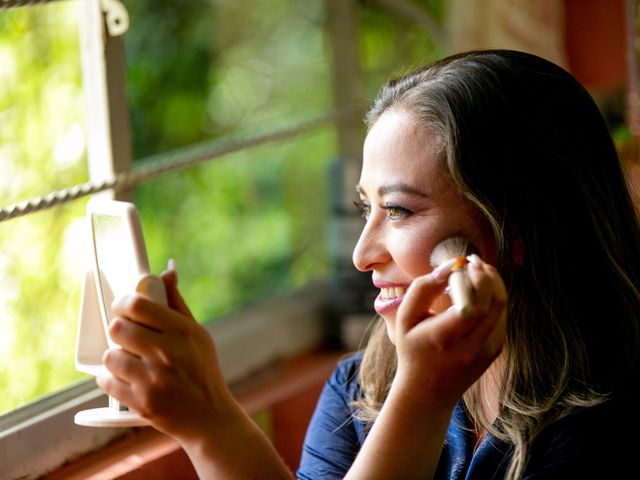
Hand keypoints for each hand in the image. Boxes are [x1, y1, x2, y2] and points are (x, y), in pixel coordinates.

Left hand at [96, 263, 236, 440]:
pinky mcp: (141, 402)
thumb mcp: (197, 334)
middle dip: (119, 330)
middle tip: (127, 335)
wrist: (209, 416)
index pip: (138, 305)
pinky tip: (126, 378)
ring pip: (111, 356)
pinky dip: (111, 380)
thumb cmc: (202, 370)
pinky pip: (107, 382)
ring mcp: (153, 379)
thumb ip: (177, 302)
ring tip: (130, 360)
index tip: (123, 307)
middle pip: (118, 328)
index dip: (123, 302)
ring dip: (116, 357)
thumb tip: (167, 271)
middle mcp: (167, 353)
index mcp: (182, 331)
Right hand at [393, 255, 506, 409]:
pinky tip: (477, 291)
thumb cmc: (412, 349)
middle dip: (485, 273)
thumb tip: (450, 265)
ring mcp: (487, 350)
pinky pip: (501, 315)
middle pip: (493, 300)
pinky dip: (493, 296)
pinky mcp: (496, 350)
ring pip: (501, 304)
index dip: (469, 278)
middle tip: (471, 261)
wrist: (428, 391)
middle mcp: (471, 346)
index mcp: (443, 338)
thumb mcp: (405, 318)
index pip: (470, 303)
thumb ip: (423, 288)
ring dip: (492, 282)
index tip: (459, 264)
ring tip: (475, 271)